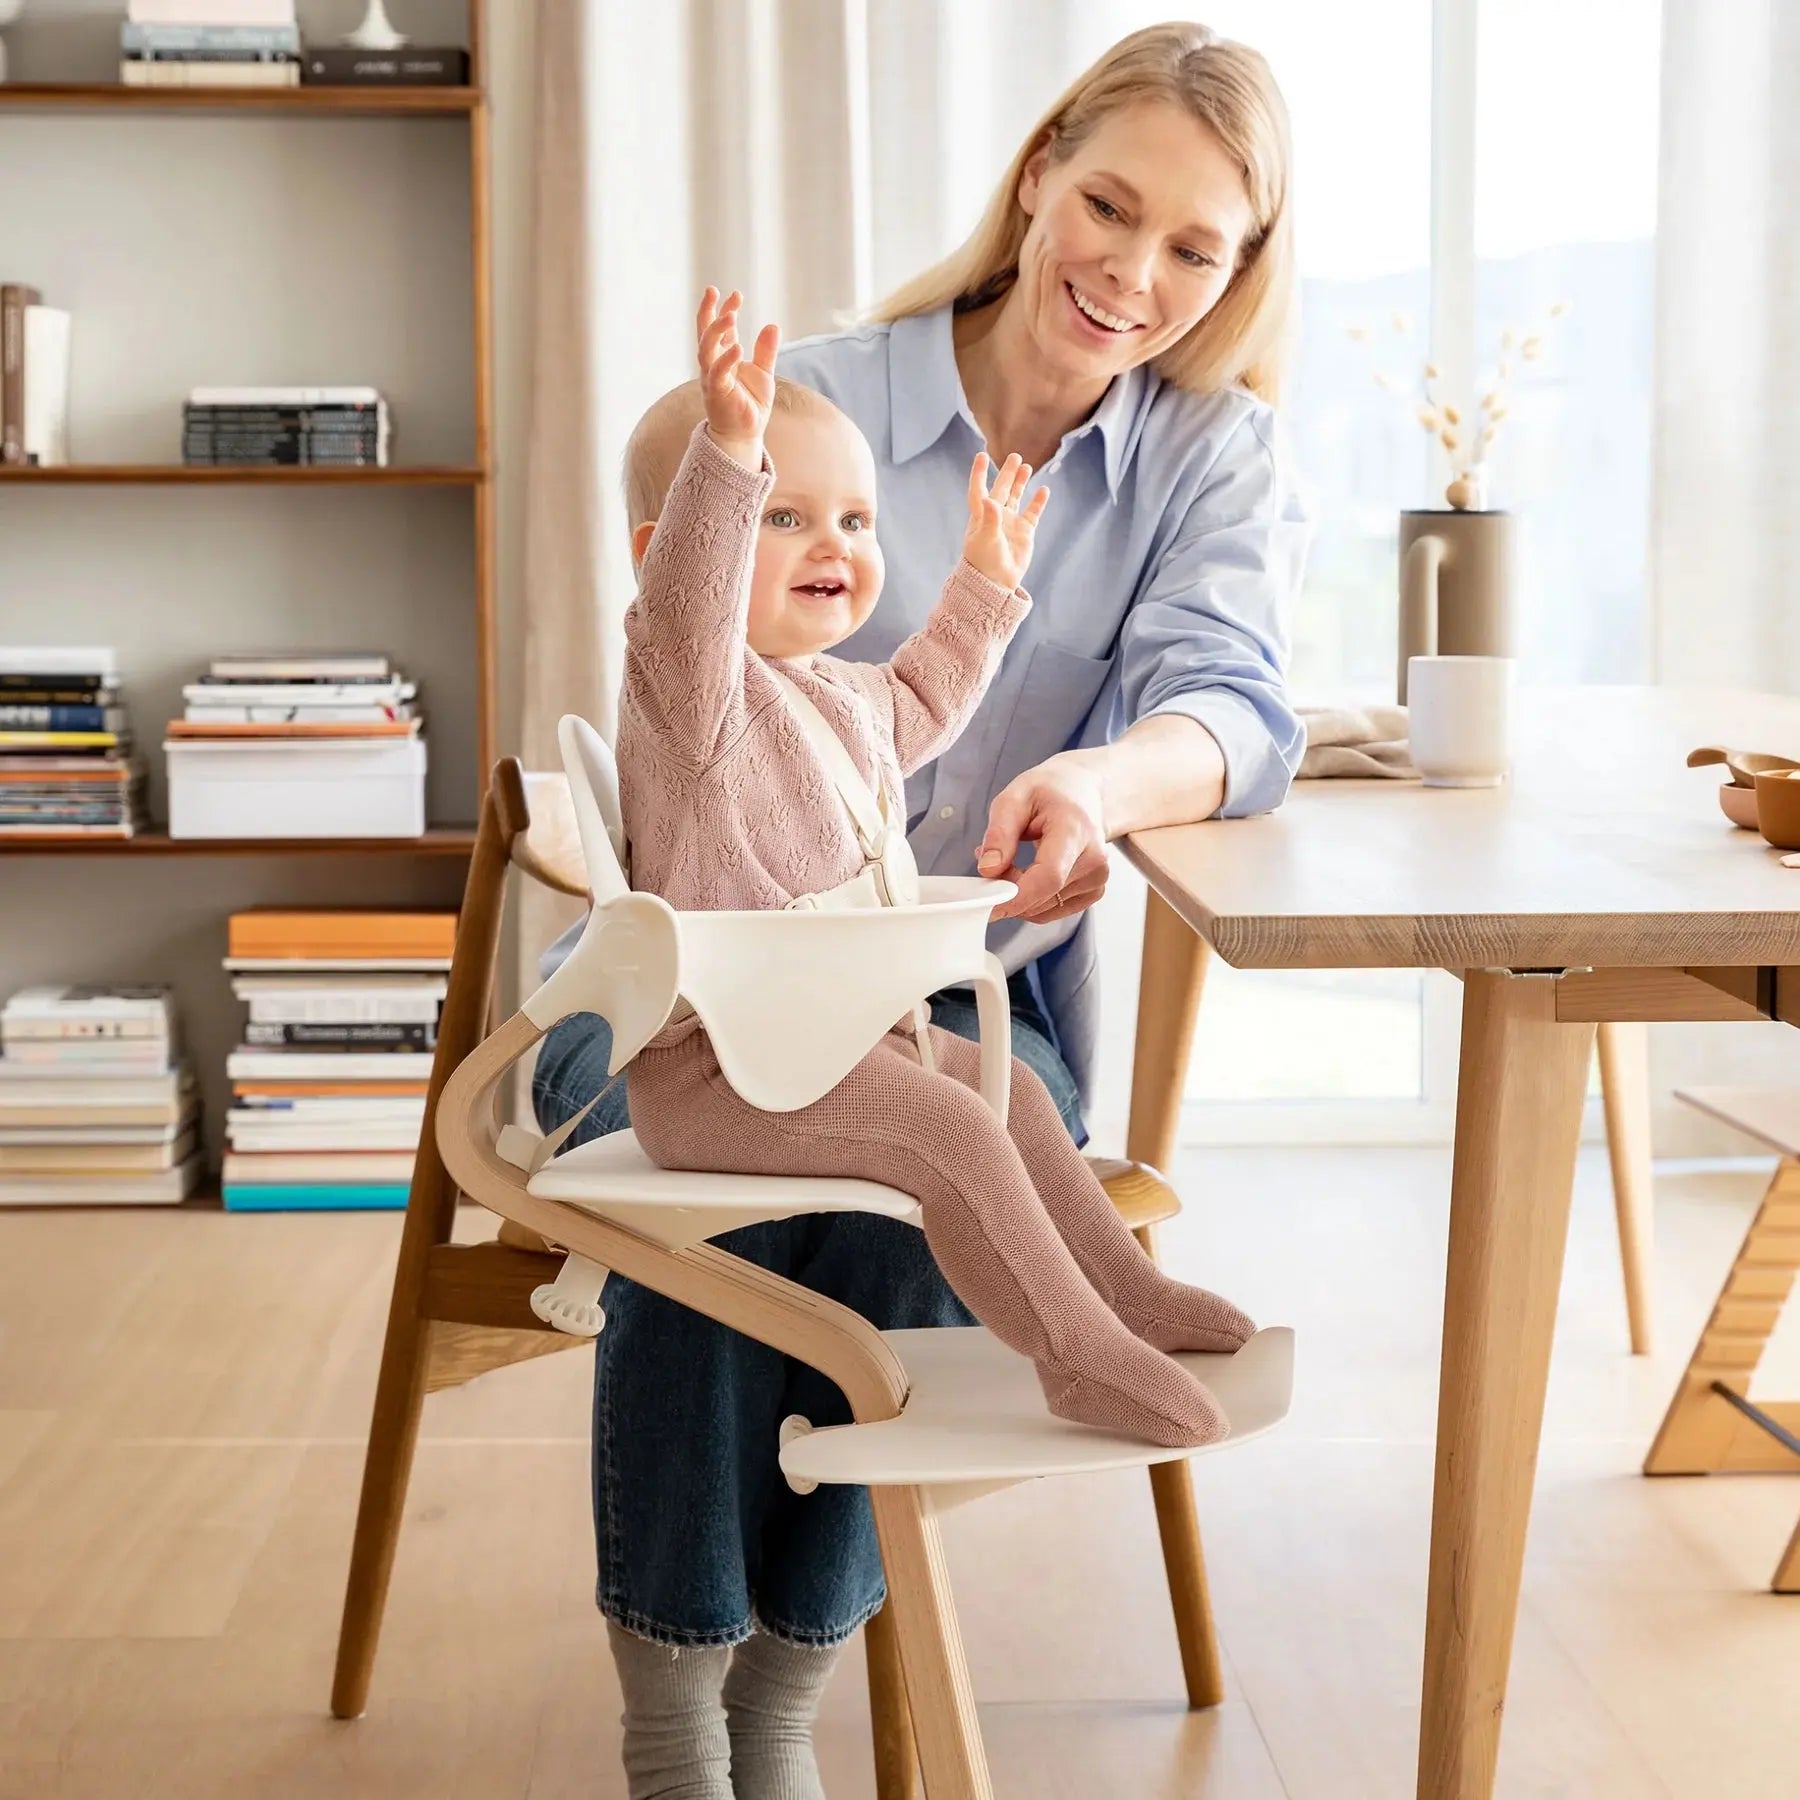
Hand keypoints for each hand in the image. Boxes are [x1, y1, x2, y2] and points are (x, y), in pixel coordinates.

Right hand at [696, 286, 779, 464]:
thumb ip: (766, 351)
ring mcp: (713, 378)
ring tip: (730, 315)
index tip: (735, 294)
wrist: (745, 434)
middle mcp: (713, 365)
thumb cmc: (750, 404)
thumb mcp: (763, 373)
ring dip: (716, 331)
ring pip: (707, 349)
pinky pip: (718, 373)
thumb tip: (772, 325)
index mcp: (722, 358)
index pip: (720, 329)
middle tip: (715, 292)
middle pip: (705, 333)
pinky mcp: (718, 393)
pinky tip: (737, 346)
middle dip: (708, 312)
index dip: (725, 310)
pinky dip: (726, 359)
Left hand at [962, 451, 1049, 590]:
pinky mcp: (1024, 532)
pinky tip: (1043, 490)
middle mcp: (995, 516)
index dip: (979, 474)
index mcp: (980, 516)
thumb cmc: (984, 562)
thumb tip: (990, 499)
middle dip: (1007, 473)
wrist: (996, 583)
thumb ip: (989, 519)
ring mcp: (1010, 523)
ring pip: (1016, 497)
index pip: (978, 490)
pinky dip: (1038, 502)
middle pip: (1001, 489)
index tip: (981, 456)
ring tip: (1026, 466)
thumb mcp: (985, 540)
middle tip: (1014, 456)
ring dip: (1020, 482)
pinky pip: (1032, 513)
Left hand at [977, 755, 1109, 922]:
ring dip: (1018, 894)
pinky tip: (1029, 873)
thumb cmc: (1049, 791)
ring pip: (1044, 908)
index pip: (1049, 876)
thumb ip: (1000, 834)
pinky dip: (1033, 900)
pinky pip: (1052, 910)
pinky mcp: (1094, 890)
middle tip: (991, 861)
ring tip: (1012, 859)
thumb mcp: (1015, 798)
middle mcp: (1094, 858)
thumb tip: (988, 869)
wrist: (1082, 792)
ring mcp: (1098, 877)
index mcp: (1075, 829)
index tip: (987, 902)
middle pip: (1043, 894)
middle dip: (1008, 888)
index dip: (1016, 896)